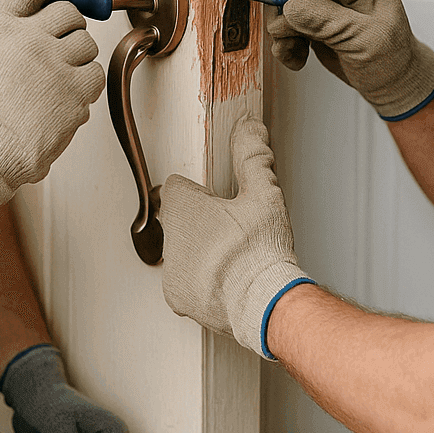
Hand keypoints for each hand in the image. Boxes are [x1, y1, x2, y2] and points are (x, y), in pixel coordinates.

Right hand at [0, 0, 105, 214]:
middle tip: (56, 48)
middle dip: (67, 28)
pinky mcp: (76, 88)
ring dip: (76, 59)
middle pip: (68, 12)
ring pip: (86, 43)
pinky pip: (95, 72)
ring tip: (52, 82)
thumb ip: (11, 26)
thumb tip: (48, 8)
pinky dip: (84, 85)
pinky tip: (62, 98)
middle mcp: (26, 37)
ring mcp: (53, 62)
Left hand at [158, 116, 310, 358]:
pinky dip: (202, 279)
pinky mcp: (177, 297)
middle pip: (180, 219)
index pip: (176, 187)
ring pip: (182, 250)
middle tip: (233, 232)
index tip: (221, 203)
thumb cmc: (261, 250)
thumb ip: (252, 157)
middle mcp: (168, 239)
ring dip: (201, 251)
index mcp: (182, 208)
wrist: (265, 304)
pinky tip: (227, 279)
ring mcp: (171, 270)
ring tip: (234, 258)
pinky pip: (185, 280)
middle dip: (202, 222)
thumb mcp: (263, 194)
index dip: (202, 193)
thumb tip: (250, 128)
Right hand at [268, 0, 433, 119]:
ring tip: (297, 50)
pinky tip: (298, 57)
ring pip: (284, 2)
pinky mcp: (309, 21)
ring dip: (282, 30)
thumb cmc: (392, 58)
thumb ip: (330, 22)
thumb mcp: (366, 41)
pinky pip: (282, 24)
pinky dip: (283, 43)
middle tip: (285, 30)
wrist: (389, 82)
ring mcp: (322, 2)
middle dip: (285, 6)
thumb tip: (293, 8)